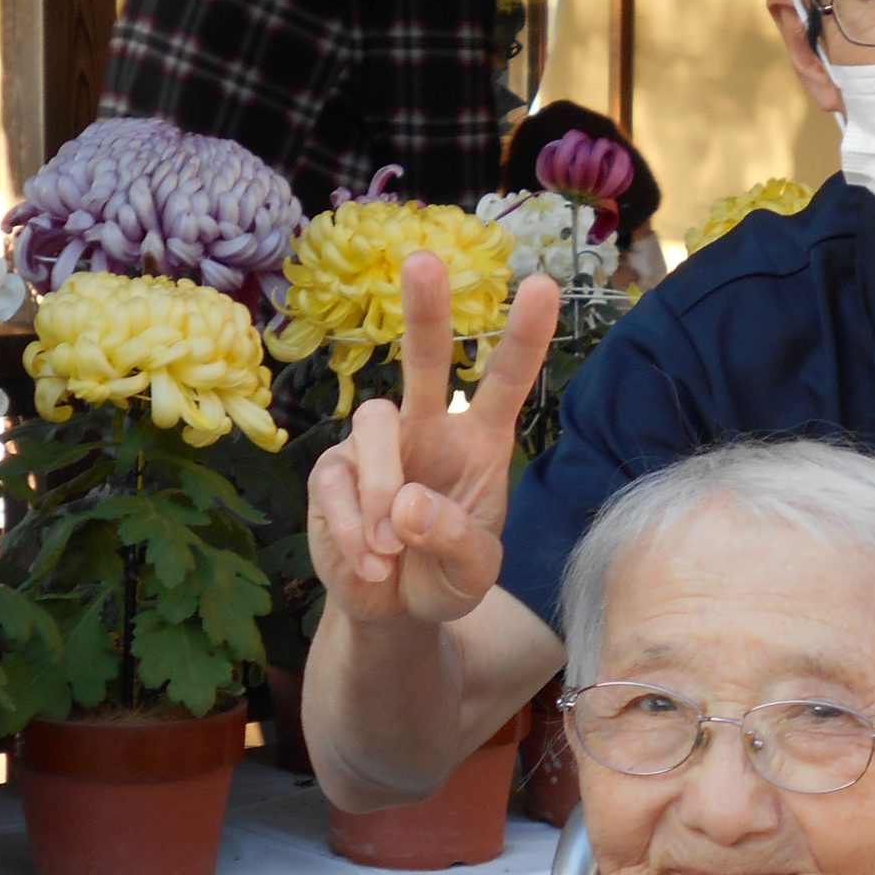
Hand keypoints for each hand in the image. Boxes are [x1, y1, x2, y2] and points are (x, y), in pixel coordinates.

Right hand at [306, 255, 560, 628]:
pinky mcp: (332, 474)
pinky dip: (355, 531)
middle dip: (425, 311)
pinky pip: (337, 482)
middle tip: (423, 261)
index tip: (542, 285)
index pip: (504, 381)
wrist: (392, 613)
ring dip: (383, 490)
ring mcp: (376, 447)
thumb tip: (408, 507)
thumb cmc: (444, 577)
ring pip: (373, 424)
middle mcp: (428, 429)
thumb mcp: (471, 573)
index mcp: (479, 442)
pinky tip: (371, 564)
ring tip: (393, 549)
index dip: (523, 336)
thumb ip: (455, 541)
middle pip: (424, 359)